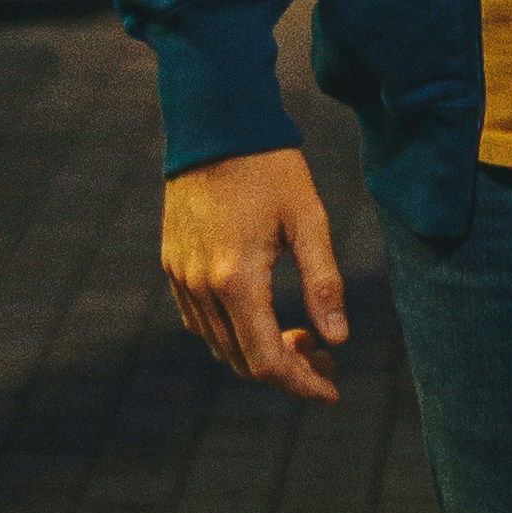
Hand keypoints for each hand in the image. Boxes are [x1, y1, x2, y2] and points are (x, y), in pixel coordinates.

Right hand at [163, 142, 349, 402]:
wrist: (214, 122)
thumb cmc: (269, 167)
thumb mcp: (309, 220)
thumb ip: (324, 283)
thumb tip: (338, 339)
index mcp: (237, 279)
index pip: (268, 360)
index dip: (302, 384)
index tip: (331, 390)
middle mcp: (202, 286)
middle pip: (242, 360)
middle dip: (288, 369)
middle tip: (326, 355)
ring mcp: (181, 276)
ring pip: (219, 345)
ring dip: (259, 352)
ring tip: (302, 334)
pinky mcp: (172, 263)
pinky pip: (198, 319)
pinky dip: (231, 332)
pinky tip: (262, 314)